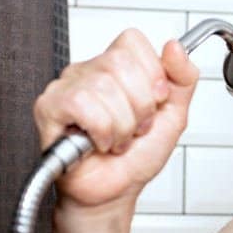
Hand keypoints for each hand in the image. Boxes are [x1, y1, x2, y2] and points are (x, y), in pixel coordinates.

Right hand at [33, 29, 198, 209]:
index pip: (132, 41)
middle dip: (140, 105)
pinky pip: (83, 104)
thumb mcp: (175, 113)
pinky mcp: (49, 107)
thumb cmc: (138, 155)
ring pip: (104, 86)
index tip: (155, 100)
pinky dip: (102, 131)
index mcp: (118, 66)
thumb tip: (175, 47)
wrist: (116, 191)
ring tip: (118, 138)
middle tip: (135, 126)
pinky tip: (99, 142)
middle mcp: (89, 71)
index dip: (151, 73)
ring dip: (122, 124)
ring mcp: (66, 86)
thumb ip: (183, 77)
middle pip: (121, 62)